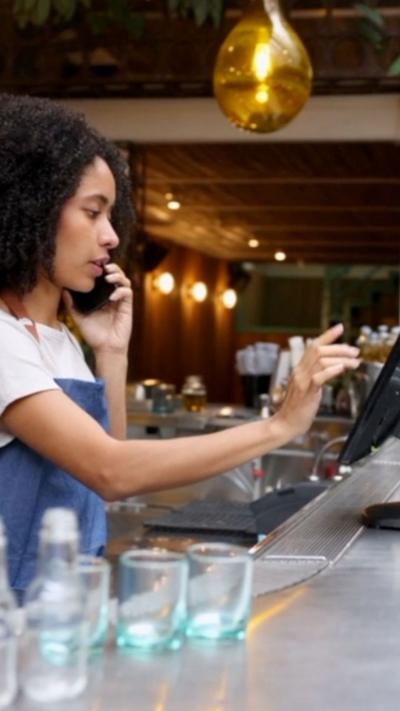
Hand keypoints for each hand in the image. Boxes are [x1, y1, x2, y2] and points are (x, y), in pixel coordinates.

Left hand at [63, 263, 132, 354]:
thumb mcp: (78, 318)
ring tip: (109, 277)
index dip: (102, 270)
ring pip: (125, 281)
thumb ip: (72, 305)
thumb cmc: (93, 335)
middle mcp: (112, 297)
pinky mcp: (127, 308)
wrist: (105, 348)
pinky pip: (128, 293)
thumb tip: (64, 290)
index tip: (93, 266)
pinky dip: (121, 291)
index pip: (104, 278)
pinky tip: (112, 296)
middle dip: (113, 268)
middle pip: (117, 275)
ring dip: (119, 275)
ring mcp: (120, 302)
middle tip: (104, 267)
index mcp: (102, 297)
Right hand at [274, 324, 359, 440]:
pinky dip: (332, 370)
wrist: (286, 424)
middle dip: (340, 348)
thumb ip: (316, 375)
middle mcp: (299, 371)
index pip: (313, 346)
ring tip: (354, 363)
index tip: (340, 327)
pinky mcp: (306, 392)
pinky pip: (319, 377)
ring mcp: (302, 381)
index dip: (327, 335)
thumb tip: (334, 365)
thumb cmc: (298, 408)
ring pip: (322, 361)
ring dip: (341, 359)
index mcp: (300, 369)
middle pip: (319, 350)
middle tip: (355, 352)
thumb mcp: (307, 387)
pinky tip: (342, 369)